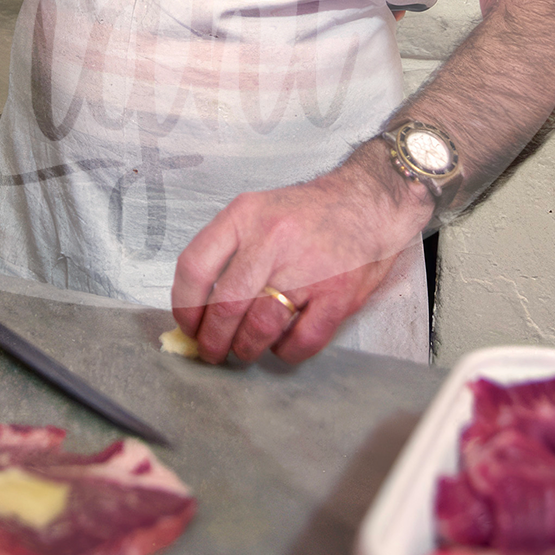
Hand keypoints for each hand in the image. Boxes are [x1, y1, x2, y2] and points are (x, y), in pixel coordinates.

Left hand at [171, 149, 429, 364]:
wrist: (369, 202)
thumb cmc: (308, 213)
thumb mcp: (259, 210)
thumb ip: (229, 249)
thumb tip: (198, 305)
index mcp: (245, 215)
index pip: (195, 266)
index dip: (185, 306)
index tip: (187, 324)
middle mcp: (272, 239)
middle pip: (226, 306)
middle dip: (212, 340)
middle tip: (211, 351)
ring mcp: (307, 269)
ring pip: (259, 327)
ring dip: (246, 349)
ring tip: (244, 351)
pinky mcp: (337, 295)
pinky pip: (300, 341)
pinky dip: (285, 352)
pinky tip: (282, 345)